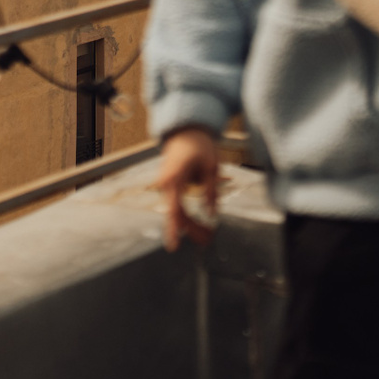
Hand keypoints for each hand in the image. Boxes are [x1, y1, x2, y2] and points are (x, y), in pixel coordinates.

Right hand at [153, 126, 220, 250]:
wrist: (186, 133)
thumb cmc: (200, 146)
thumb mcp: (212, 166)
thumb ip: (211, 190)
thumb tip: (212, 213)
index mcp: (175, 179)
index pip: (174, 209)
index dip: (174, 229)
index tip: (174, 245)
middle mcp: (166, 184)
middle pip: (177, 215)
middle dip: (192, 230)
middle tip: (208, 240)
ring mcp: (166, 186)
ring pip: (177, 212)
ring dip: (191, 225)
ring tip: (208, 236)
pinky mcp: (170, 188)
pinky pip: (177, 206)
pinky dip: (187, 217)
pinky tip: (199, 226)